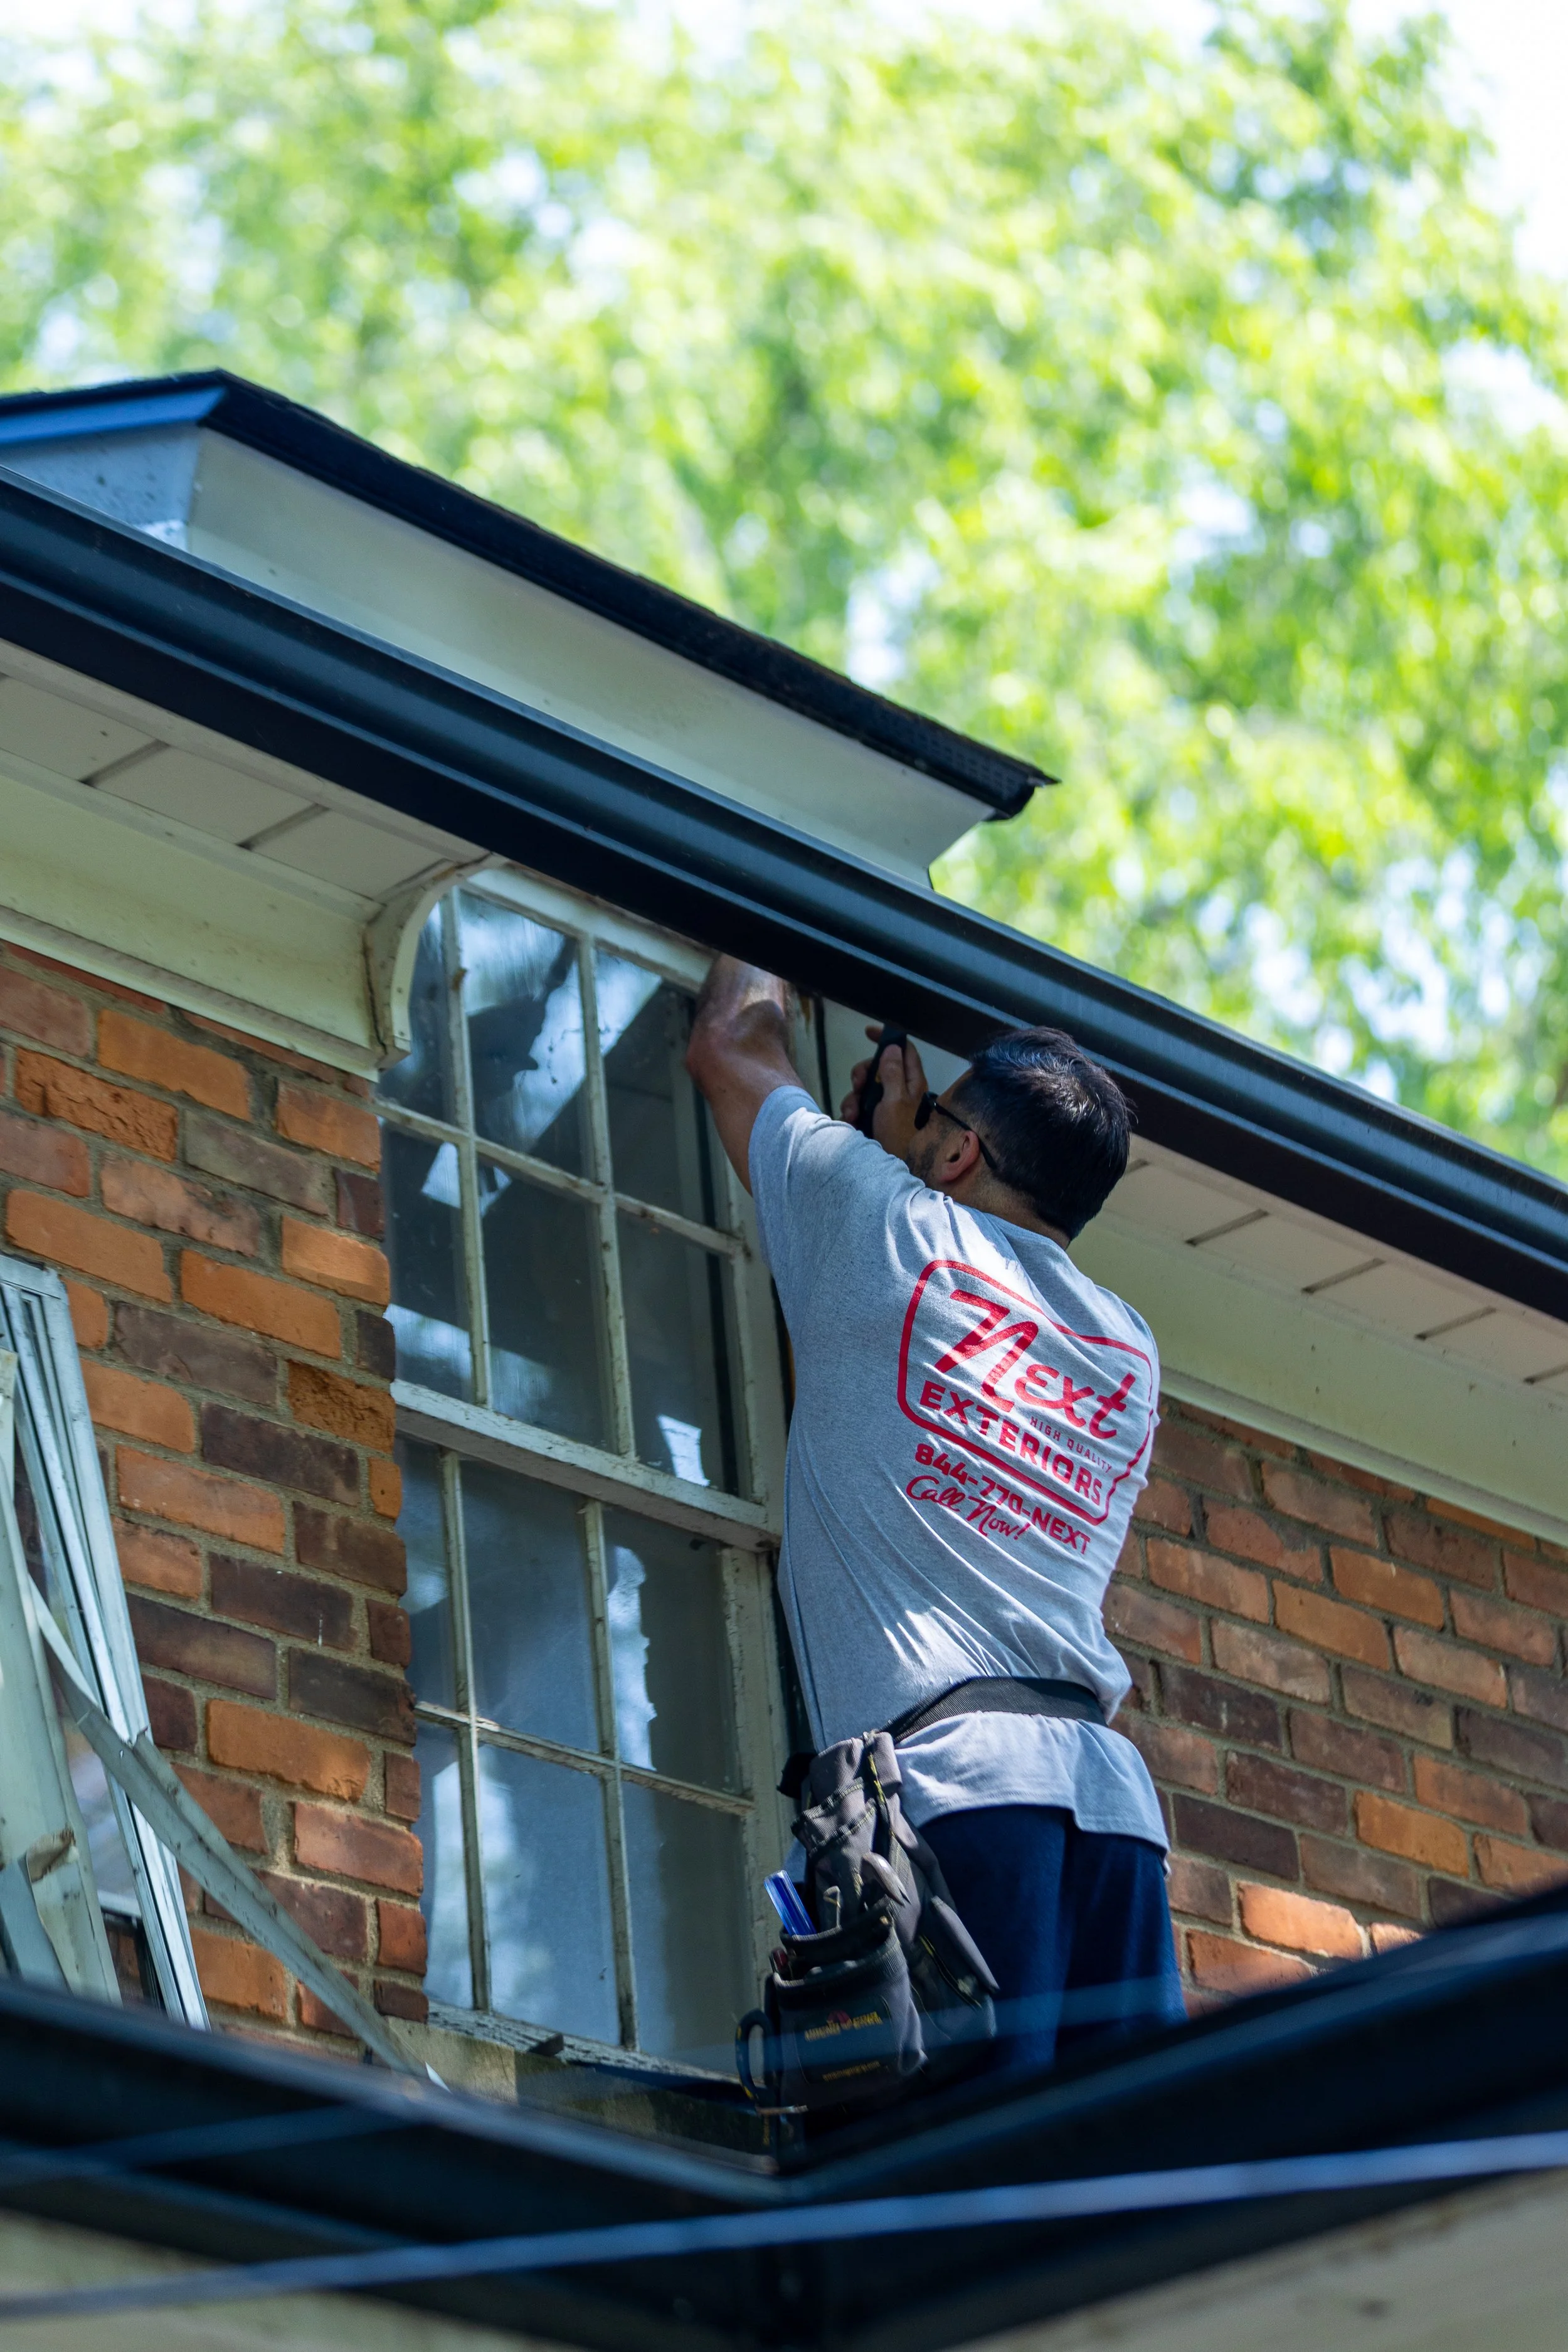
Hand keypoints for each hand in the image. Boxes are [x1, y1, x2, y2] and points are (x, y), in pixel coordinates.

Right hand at [841, 1025, 927, 1156]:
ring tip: (852, 1114)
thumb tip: (893, 1047)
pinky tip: (849, 1121)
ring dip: (854, 1097)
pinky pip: (860, 1107)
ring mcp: (887, 1106)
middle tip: (858, 1084)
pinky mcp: (875, 1120)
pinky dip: (852, 1111)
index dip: (888, 1038)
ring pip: (866, 1089)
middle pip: (879, 1068)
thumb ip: (892, 1073)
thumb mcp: (895, 1100)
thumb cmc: (900, 1135)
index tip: (868, 1033)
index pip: (904, 1050)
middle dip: (863, 1073)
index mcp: (913, 1083)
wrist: (893, 1171)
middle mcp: (901, 1092)